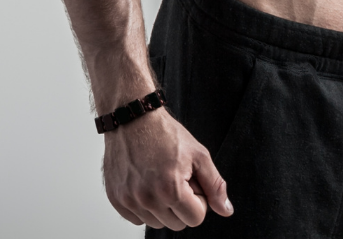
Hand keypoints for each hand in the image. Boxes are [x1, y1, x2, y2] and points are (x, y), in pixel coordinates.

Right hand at [103, 107, 233, 229]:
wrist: (133, 118)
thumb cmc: (165, 133)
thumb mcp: (198, 154)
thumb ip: (214, 185)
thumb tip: (226, 210)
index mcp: (170, 189)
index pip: (196, 219)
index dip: (198, 199)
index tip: (191, 181)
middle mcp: (147, 199)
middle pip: (177, 225)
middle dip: (182, 205)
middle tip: (176, 178)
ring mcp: (129, 200)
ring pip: (156, 224)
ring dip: (162, 207)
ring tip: (160, 179)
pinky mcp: (116, 199)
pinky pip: (137, 219)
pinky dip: (144, 206)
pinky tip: (146, 183)